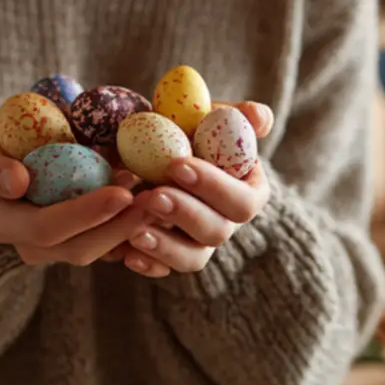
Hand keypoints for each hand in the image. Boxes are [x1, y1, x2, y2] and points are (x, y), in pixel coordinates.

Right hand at [0, 125, 149, 266]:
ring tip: (163, 199)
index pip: (48, 227)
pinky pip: (108, 242)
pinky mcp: (77, 242)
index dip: (86, 213)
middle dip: (121, 227)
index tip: (122, 192)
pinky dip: (134, 226)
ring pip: (100, 248)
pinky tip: (160, 204)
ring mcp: (56, 249)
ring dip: (132, 226)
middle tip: (156, 200)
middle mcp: (31, 246)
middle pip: (80, 247)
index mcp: (6, 225)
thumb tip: (17, 180)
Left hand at [116, 102, 274, 277]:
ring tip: (134, 230)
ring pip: (194, 258)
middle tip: (153, 195)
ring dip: (166, 245)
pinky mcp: (173, 255)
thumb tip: (258, 117)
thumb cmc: (186, 127)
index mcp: (248, 190)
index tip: (177, 165)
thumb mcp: (207, 115)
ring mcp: (200, 243)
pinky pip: (163, 269)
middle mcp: (228, 221)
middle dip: (185, 214)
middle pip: (219, 232)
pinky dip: (147, 263)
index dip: (214, 186)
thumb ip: (235, 115)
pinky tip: (125, 252)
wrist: (149, 145)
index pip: (244, 200)